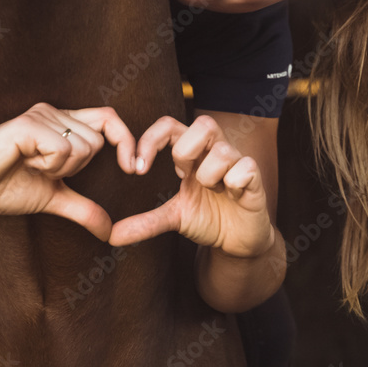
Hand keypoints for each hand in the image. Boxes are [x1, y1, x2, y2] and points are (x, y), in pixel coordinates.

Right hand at [0, 104, 136, 241]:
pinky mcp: (28, 124)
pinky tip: (23, 162)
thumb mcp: (53, 198)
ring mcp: (41, 115)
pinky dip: (49, 166)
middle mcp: (54, 113)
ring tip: (29, 165)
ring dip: (59, 168)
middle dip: (77, 168)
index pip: (109, 119)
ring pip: (84, 147)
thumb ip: (82, 208)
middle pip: (99, 141)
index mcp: (62, 124)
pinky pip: (64, 149)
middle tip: (41, 170)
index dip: (127, 141)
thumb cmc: (3, 186)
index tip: (134, 170)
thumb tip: (109, 232)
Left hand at [107, 115, 273, 256]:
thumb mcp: (173, 219)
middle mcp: (214, 152)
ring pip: (223, 149)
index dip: (150, 140)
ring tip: (210, 190)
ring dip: (208, 173)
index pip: (169, 126)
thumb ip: (145, 222)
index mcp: (192, 154)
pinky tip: (231, 195)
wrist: (239, 243)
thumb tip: (111, 235)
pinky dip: (234, 181)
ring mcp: (237, 163)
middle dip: (185, 149)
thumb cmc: (208, 219)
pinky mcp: (255, 180)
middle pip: (203, 123)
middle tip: (179, 174)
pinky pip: (245, 167)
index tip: (136, 170)